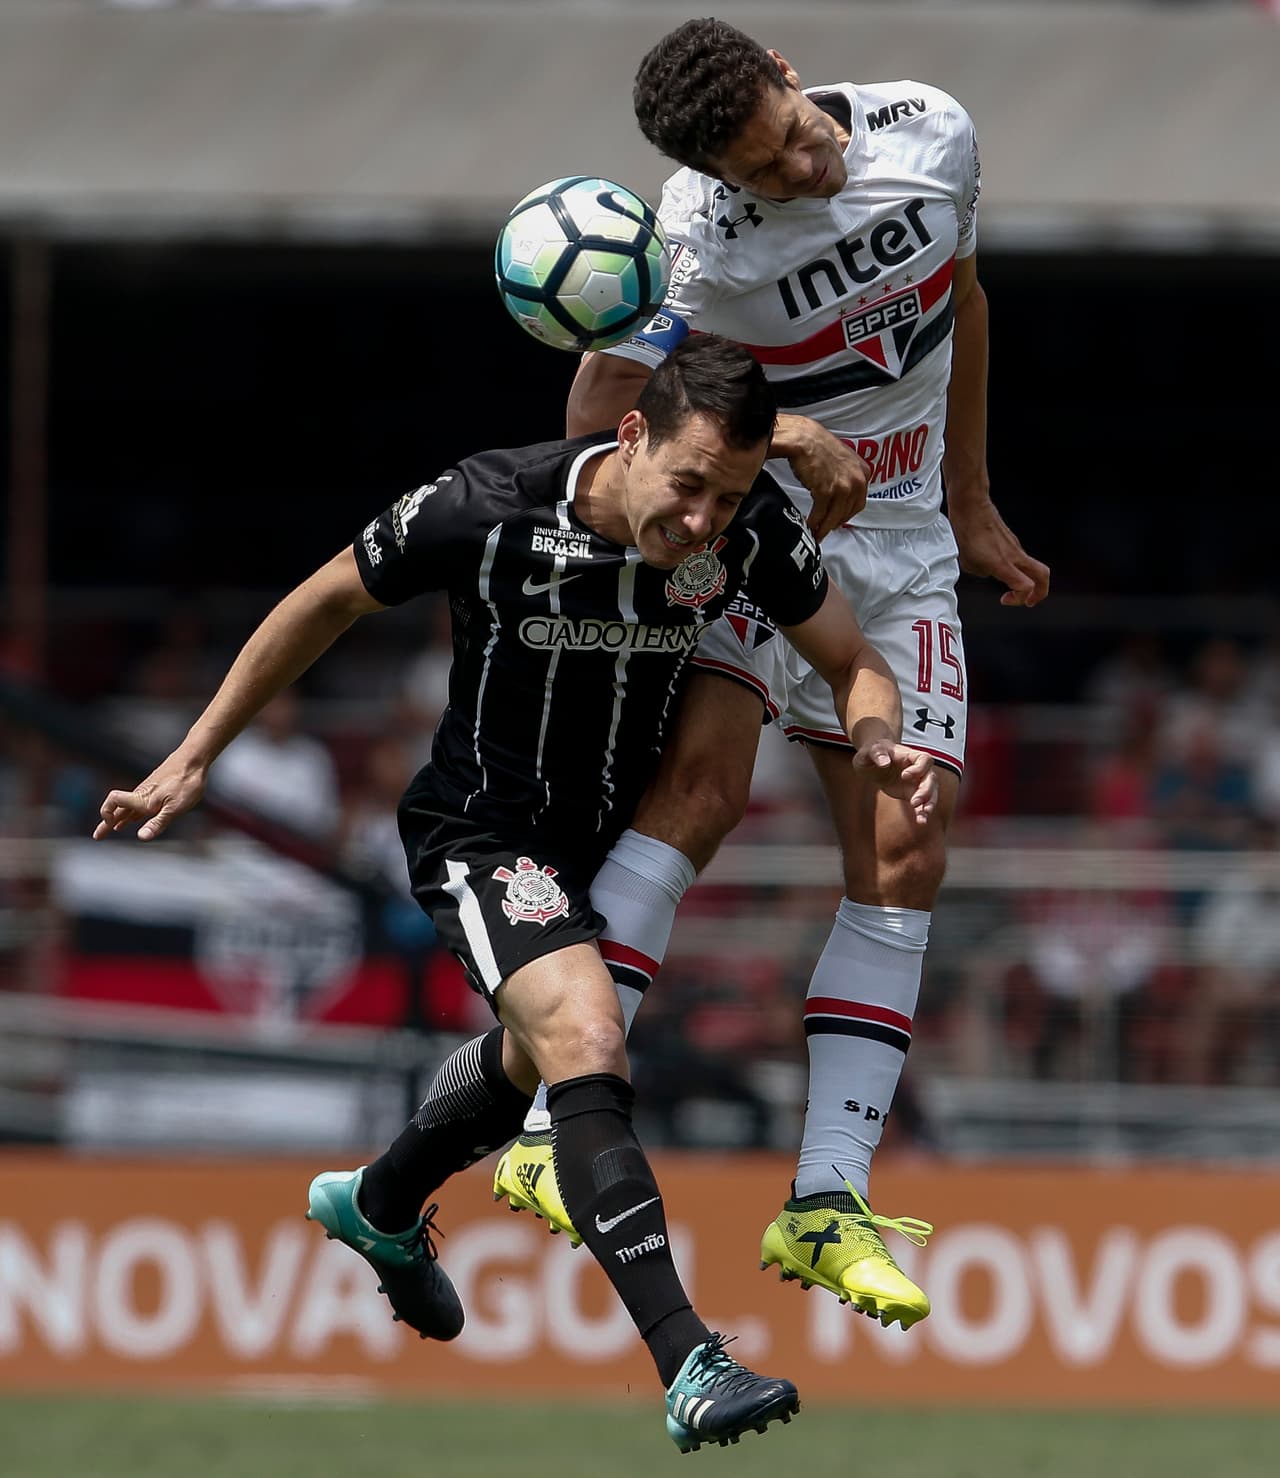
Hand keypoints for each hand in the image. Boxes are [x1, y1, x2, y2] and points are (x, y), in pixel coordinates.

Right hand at [93, 753, 207, 841]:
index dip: (107, 813)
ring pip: (127, 806)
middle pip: (117, 808)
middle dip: (107, 823)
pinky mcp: (156, 789)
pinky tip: (132, 818)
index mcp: (143, 799)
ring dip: (117, 818)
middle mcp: (141, 794)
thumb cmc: (186, 782)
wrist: (194, 759)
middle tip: (97, 836)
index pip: (113, 802)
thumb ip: (158, 823)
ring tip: (111, 828)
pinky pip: (137, 804)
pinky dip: (131, 813)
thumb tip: (141, 837)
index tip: (111, 827)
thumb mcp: (175, 808)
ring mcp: (148, 791)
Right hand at [772, 415, 868, 538]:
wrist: (804, 439)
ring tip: (816, 532)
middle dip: (835, 523)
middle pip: (847, 512)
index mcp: (863, 472)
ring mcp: (842, 486)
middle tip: (826, 530)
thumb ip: (846, 477)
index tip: (838, 520)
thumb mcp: (842, 460)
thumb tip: (840, 496)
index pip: (859, 502)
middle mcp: (857, 480)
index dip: (847, 514)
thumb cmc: (818, 446)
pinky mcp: (826, 491)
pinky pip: (821, 513)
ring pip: (835, 516)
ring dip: (824, 527)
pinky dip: (814, 522)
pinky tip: (809, 524)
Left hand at [852, 741, 937, 824]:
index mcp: (909, 755)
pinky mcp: (912, 793)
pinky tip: (921, 822)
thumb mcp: (868, 751)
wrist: (872, 763)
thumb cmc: (870, 753)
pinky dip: (922, 813)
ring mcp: (917, 782)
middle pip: (931, 778)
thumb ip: (876, 753)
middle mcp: (918, 769)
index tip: (904, 776)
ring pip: (931, 793)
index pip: (925, 759)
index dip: (919, 768)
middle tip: (914, 802)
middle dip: (926, 791)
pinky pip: (922, 804)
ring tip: (922, 817)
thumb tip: (884, 762)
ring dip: (929, 804)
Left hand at [948, 495, 1049, 607]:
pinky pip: (1020, 559)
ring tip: (1008, 587)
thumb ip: (982, 572)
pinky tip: (998, 568)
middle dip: (1040, 592)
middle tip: (1028, 601)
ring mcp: (1016, 546)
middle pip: (1043, 575)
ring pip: (1032, 567)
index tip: (1005, 599)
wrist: (971, 506)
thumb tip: (989, 571)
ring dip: (1025, 580)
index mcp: (1003, 563)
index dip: (1019, 598)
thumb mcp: (968, 562)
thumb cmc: (967, 530)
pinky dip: (1016, 569)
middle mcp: (1014, 555)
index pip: (1026, 585)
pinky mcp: (1012, 540)